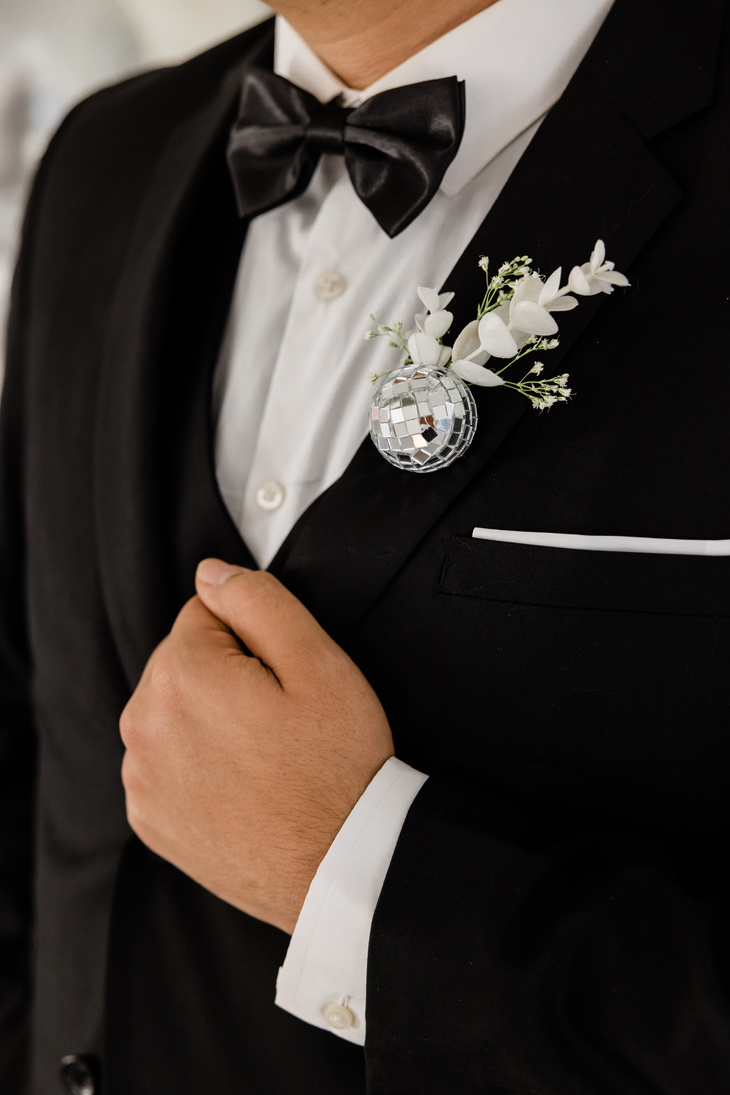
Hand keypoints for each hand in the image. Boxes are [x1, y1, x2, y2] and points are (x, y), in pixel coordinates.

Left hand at [119, 560, 393, 932]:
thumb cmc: (337, 770)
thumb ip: (258, 601)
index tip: (284, 678)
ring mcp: (142, 776)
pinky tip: (242, 786)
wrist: (338, 868)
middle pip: (184, 661)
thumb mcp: (319, 663)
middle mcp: (144, 723)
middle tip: (281, 720)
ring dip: (209, 718)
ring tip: (265, 756)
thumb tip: (212, 573)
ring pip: (174, 711)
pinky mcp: (149, 818)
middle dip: (227, 675)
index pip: (206, 612)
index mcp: (182, 675)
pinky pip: (166, 762)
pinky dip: (196, 765)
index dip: (256, 639)